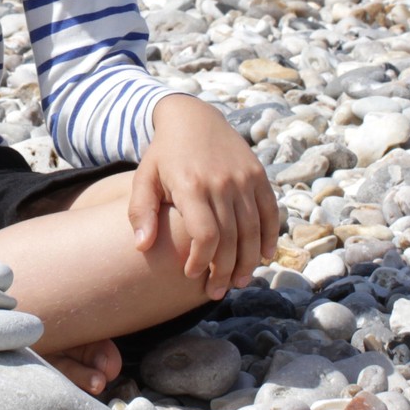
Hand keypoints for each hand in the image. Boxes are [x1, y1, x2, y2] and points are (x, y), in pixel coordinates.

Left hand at [128, 95, 279, 299]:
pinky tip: (263, 257)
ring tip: (239, 282)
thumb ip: (141, 211)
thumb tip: (141, 246)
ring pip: (252, 230)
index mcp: (191, 185)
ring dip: (248, 261)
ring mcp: (244, 178)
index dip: (202, 260)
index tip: (192, 276)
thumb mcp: (144, 177)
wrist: (193, 117)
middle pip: (231, 238)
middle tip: (217, 291)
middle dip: (225, 270)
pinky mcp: (258, 175)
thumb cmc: (163, 154)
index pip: (205, 234)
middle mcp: (221, 182)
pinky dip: (269, 237)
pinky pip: (269, 212)